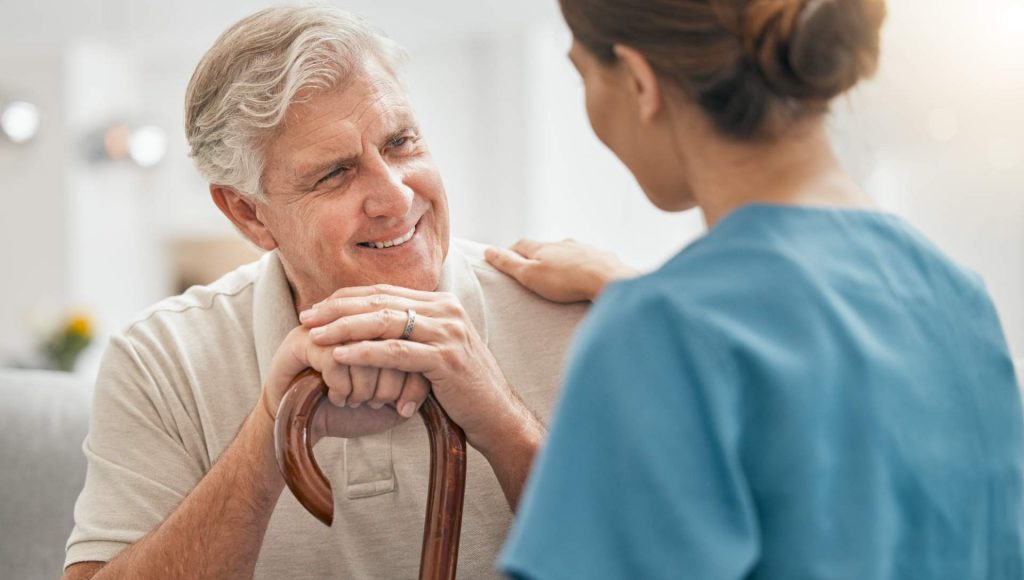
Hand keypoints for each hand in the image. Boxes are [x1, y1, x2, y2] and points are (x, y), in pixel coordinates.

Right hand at [260, 325, 429, 441]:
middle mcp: (353, 322)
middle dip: (390, 381)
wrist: (300, 429)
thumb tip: (435, 373)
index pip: (410, 340)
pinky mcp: (301, 342)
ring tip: (360, 402)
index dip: (411, 376)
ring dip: (365, 385)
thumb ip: (415, 384)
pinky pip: (335, 360)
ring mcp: (327, 328)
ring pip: (364, 349)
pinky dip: (342, 386)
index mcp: (379, 330)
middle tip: (383, 404)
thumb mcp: (390, 402)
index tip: (407, 405)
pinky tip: (341, 401)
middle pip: (390, 340)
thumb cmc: (350, 414)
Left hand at [299, 285, 534, 453]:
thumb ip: (413, 335)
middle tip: (307, 317)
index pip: (385, 292)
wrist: (496, 414)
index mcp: (442, 304)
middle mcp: (446, 310)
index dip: (347, 298)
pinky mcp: (446, 359)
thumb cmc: (462, 388)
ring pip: (385, 322)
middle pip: (381, 301)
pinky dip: (364, 352)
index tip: (318, 308)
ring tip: (316, 336)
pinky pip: (396, 351)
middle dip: (338, 309)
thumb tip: (372, 328)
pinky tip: (340, 356)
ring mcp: (448, 332)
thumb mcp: (436, 352)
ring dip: (345, 328)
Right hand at [484, 239, 637, 302]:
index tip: (505, 260)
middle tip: (532, 269)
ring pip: (569, 252)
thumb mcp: (530, 275)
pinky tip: (586, 277)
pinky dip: (583, 267)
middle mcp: (564, 244)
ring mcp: (585, 249)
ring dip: (562, 261)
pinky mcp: (603, 259)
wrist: (606, 280)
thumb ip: (508, 264)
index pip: (521, 245)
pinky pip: (589, 261)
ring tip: (559, 275)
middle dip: (538, 256)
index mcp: (543, 247)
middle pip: (546, 247)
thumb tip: (487, 250)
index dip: (511, 252)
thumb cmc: (565, 281)